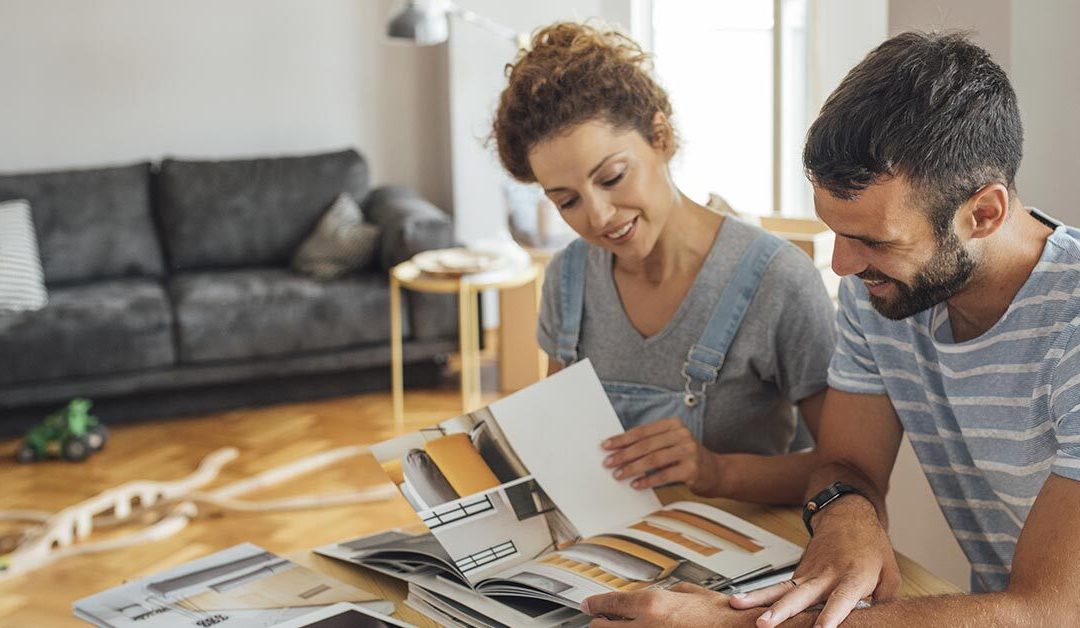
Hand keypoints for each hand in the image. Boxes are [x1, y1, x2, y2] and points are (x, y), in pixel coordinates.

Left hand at [584, 583, 756, 626]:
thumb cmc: (720, 614)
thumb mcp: (689, 592)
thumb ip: (665, 593)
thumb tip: (655, 595)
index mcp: (651, 604)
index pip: (609, 604)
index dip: (593, 605)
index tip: (587, 606)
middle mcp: (646, 626)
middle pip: (603, 627)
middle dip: (598, 623)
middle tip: (597, 619)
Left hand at [602, 417, 716, 493]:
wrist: (717, 472)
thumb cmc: (687, 458)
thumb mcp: (671, 444)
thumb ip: (650, 444)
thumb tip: (619, 451)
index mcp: (674, 424)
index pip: (642, 431)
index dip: (622, 439)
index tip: (606, 446)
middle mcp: (682, 434)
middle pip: (646, 445)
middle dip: (624, 454)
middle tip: (608, 462)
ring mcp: (689, 451)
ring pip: (653, 459)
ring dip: (633, 468)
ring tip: (618, 475)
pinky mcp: (693, 469)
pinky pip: (665, 475)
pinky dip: (648, 480)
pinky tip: (636, 485)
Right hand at [729, 496, 900, 627]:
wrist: (848, 514)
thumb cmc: (870, 545)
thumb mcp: (890, 574)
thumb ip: (883, 601)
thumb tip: (878, 622)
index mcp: (853, 576)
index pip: (841, 600)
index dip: (832, 615)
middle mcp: (827, 575)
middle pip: (802, 595)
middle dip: (782, 611)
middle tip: (765, 624)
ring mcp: (809, 573)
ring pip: (782, 588)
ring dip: (760, 599)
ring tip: (738, 605)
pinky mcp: (799, 573)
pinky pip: (779, 587)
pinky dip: (759, 595)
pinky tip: (741, 602)